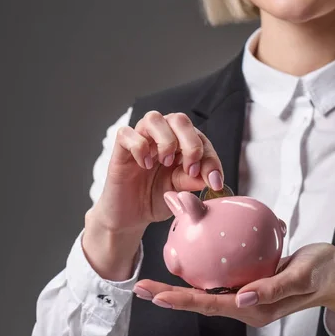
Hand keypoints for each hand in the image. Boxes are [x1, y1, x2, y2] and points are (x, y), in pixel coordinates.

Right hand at [83, 111, 223, 279]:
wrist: (129, 216)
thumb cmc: (155, 199)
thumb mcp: (179, 192)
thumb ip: (192, 181)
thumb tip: (211, 177)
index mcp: (180, 144)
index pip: (201, 139)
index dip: (210, 158)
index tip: (214, 181)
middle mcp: (161, 136)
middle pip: (179, 120)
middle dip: (191, 143)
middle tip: (191, 169)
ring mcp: (140, 139)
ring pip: (154, 118)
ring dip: (166, 140)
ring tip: (166, 163)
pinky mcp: (120, 149)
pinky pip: (127, 133)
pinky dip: (139, 147)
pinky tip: (144, 165)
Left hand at [133, 243, 334, 333]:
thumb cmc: (323, 273)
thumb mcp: (302, 276)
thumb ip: (274, 288)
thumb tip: (242, 298)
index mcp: (257, 308)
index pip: (212, 305)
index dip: (183, 300)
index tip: (157, 295)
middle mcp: (248, 305)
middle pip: (202, 302)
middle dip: (170, 297)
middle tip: (140, 287)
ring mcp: (248, 296)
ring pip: (207, 294)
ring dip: (180, 288)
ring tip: (154, 282)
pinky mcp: (251, 284)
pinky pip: (221, 281)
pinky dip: (201, 274)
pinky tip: (189, 264)